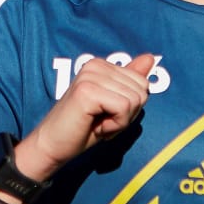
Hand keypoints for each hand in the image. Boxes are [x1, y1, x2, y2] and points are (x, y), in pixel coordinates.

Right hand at [16, 55, 155, 179]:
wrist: (53, 146)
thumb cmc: (83, 128)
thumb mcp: (113, 103)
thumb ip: (130, 80)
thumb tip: (150, 57)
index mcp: (101, 65)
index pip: (142, 82)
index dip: (130, 107)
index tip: (107, 114)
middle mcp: (95, 65)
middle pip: (141, 91)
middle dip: (127, 114)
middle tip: (102, 121)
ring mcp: (90, 76)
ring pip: (134, 100)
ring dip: (120, 121)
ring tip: (98, 123)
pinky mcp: (87, 91)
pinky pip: (123, 108)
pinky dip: (115, 125)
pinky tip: (97, 127)